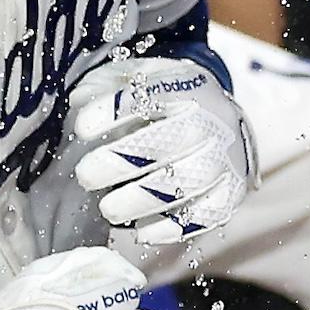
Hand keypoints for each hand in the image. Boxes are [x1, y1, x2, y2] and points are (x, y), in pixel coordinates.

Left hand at [68, 54, 255, 251]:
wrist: (223, 120)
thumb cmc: (169, 101)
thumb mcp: (141, 78)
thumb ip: (108, 85)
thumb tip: (78, 101)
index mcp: (189, 86)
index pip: (152, 95)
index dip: (114, 111)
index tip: (81, 127)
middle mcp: (214, 121)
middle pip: (171, 140)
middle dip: (122, 161)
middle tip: (86, 175)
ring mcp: (227, 159)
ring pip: (188, 182)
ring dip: (142, 200)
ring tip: (107, 208)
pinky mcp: (231, 193)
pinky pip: (207, 215)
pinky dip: (174, 228)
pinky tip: (141, 231)